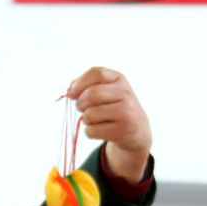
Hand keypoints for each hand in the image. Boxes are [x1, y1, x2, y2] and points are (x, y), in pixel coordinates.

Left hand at [66, 67, 151, 183]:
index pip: (97, 73)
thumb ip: (88, 86)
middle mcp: (125, 94)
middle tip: (82, 109)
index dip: (80, 83)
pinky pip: (92, 131)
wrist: (137, 130)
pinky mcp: (122, 130)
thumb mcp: (107, 91)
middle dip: (80, 104)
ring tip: (94, 120)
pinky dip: (89, 132)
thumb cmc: (115, 107)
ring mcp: (126, 112)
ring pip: (89, 115)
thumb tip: (69, 90)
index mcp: (119, 79)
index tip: (72, 93)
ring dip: (85, 119)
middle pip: (91, 94)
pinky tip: (99, 130)